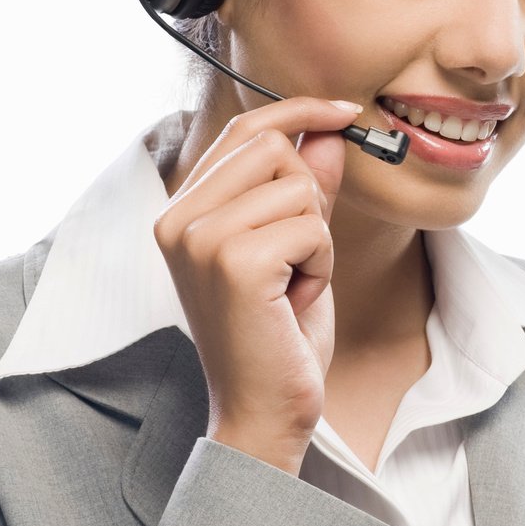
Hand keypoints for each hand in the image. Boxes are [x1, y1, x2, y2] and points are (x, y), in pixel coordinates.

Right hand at [153, 98, 360, 475]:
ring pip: (299, 188)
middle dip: (309, 199)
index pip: (244, 131)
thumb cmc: (278, 335)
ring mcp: (200, 238)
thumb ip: (307, 188)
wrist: (264, 413)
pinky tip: (295, 301)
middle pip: (274, 148)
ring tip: (292, 286)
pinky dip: (322, 264)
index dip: (299, 112)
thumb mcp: (296, 248)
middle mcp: (178, 219)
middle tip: (298, 260)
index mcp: (181, 212)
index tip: (347, 112)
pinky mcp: (233, 261)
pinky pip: (312, 226)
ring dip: (317, 239)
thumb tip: (329, 130)